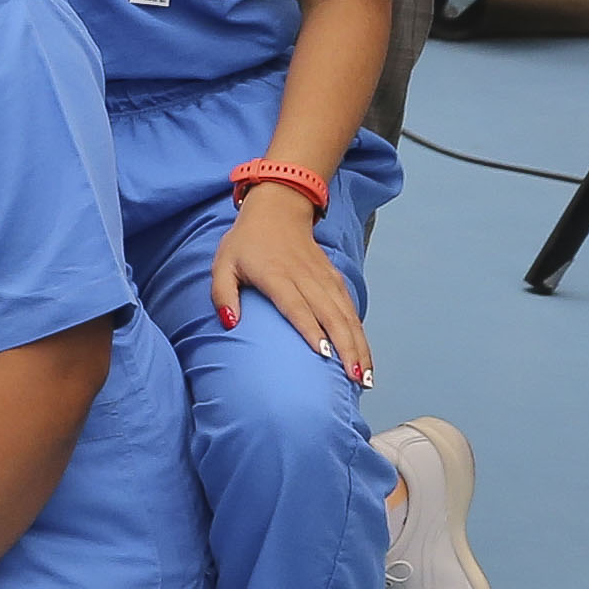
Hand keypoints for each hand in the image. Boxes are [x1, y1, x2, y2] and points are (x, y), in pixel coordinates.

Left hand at [212, 184, 372, 385]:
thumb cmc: (246, 242)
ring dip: (358, 345)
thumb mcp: (222, 264)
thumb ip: (222, 294)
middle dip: (346, 348)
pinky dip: (359, 331)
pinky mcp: (333, 278)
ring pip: (346, 315)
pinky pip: (349, 308)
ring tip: (366, 376)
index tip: (323, 354)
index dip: (311, 329)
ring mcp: (323, 278)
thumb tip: (230, 323)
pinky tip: (364, 354)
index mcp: (277, 276)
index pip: (297, 306)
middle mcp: (305, 278)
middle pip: (331, 316)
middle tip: (355, 379)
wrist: (277, 209)